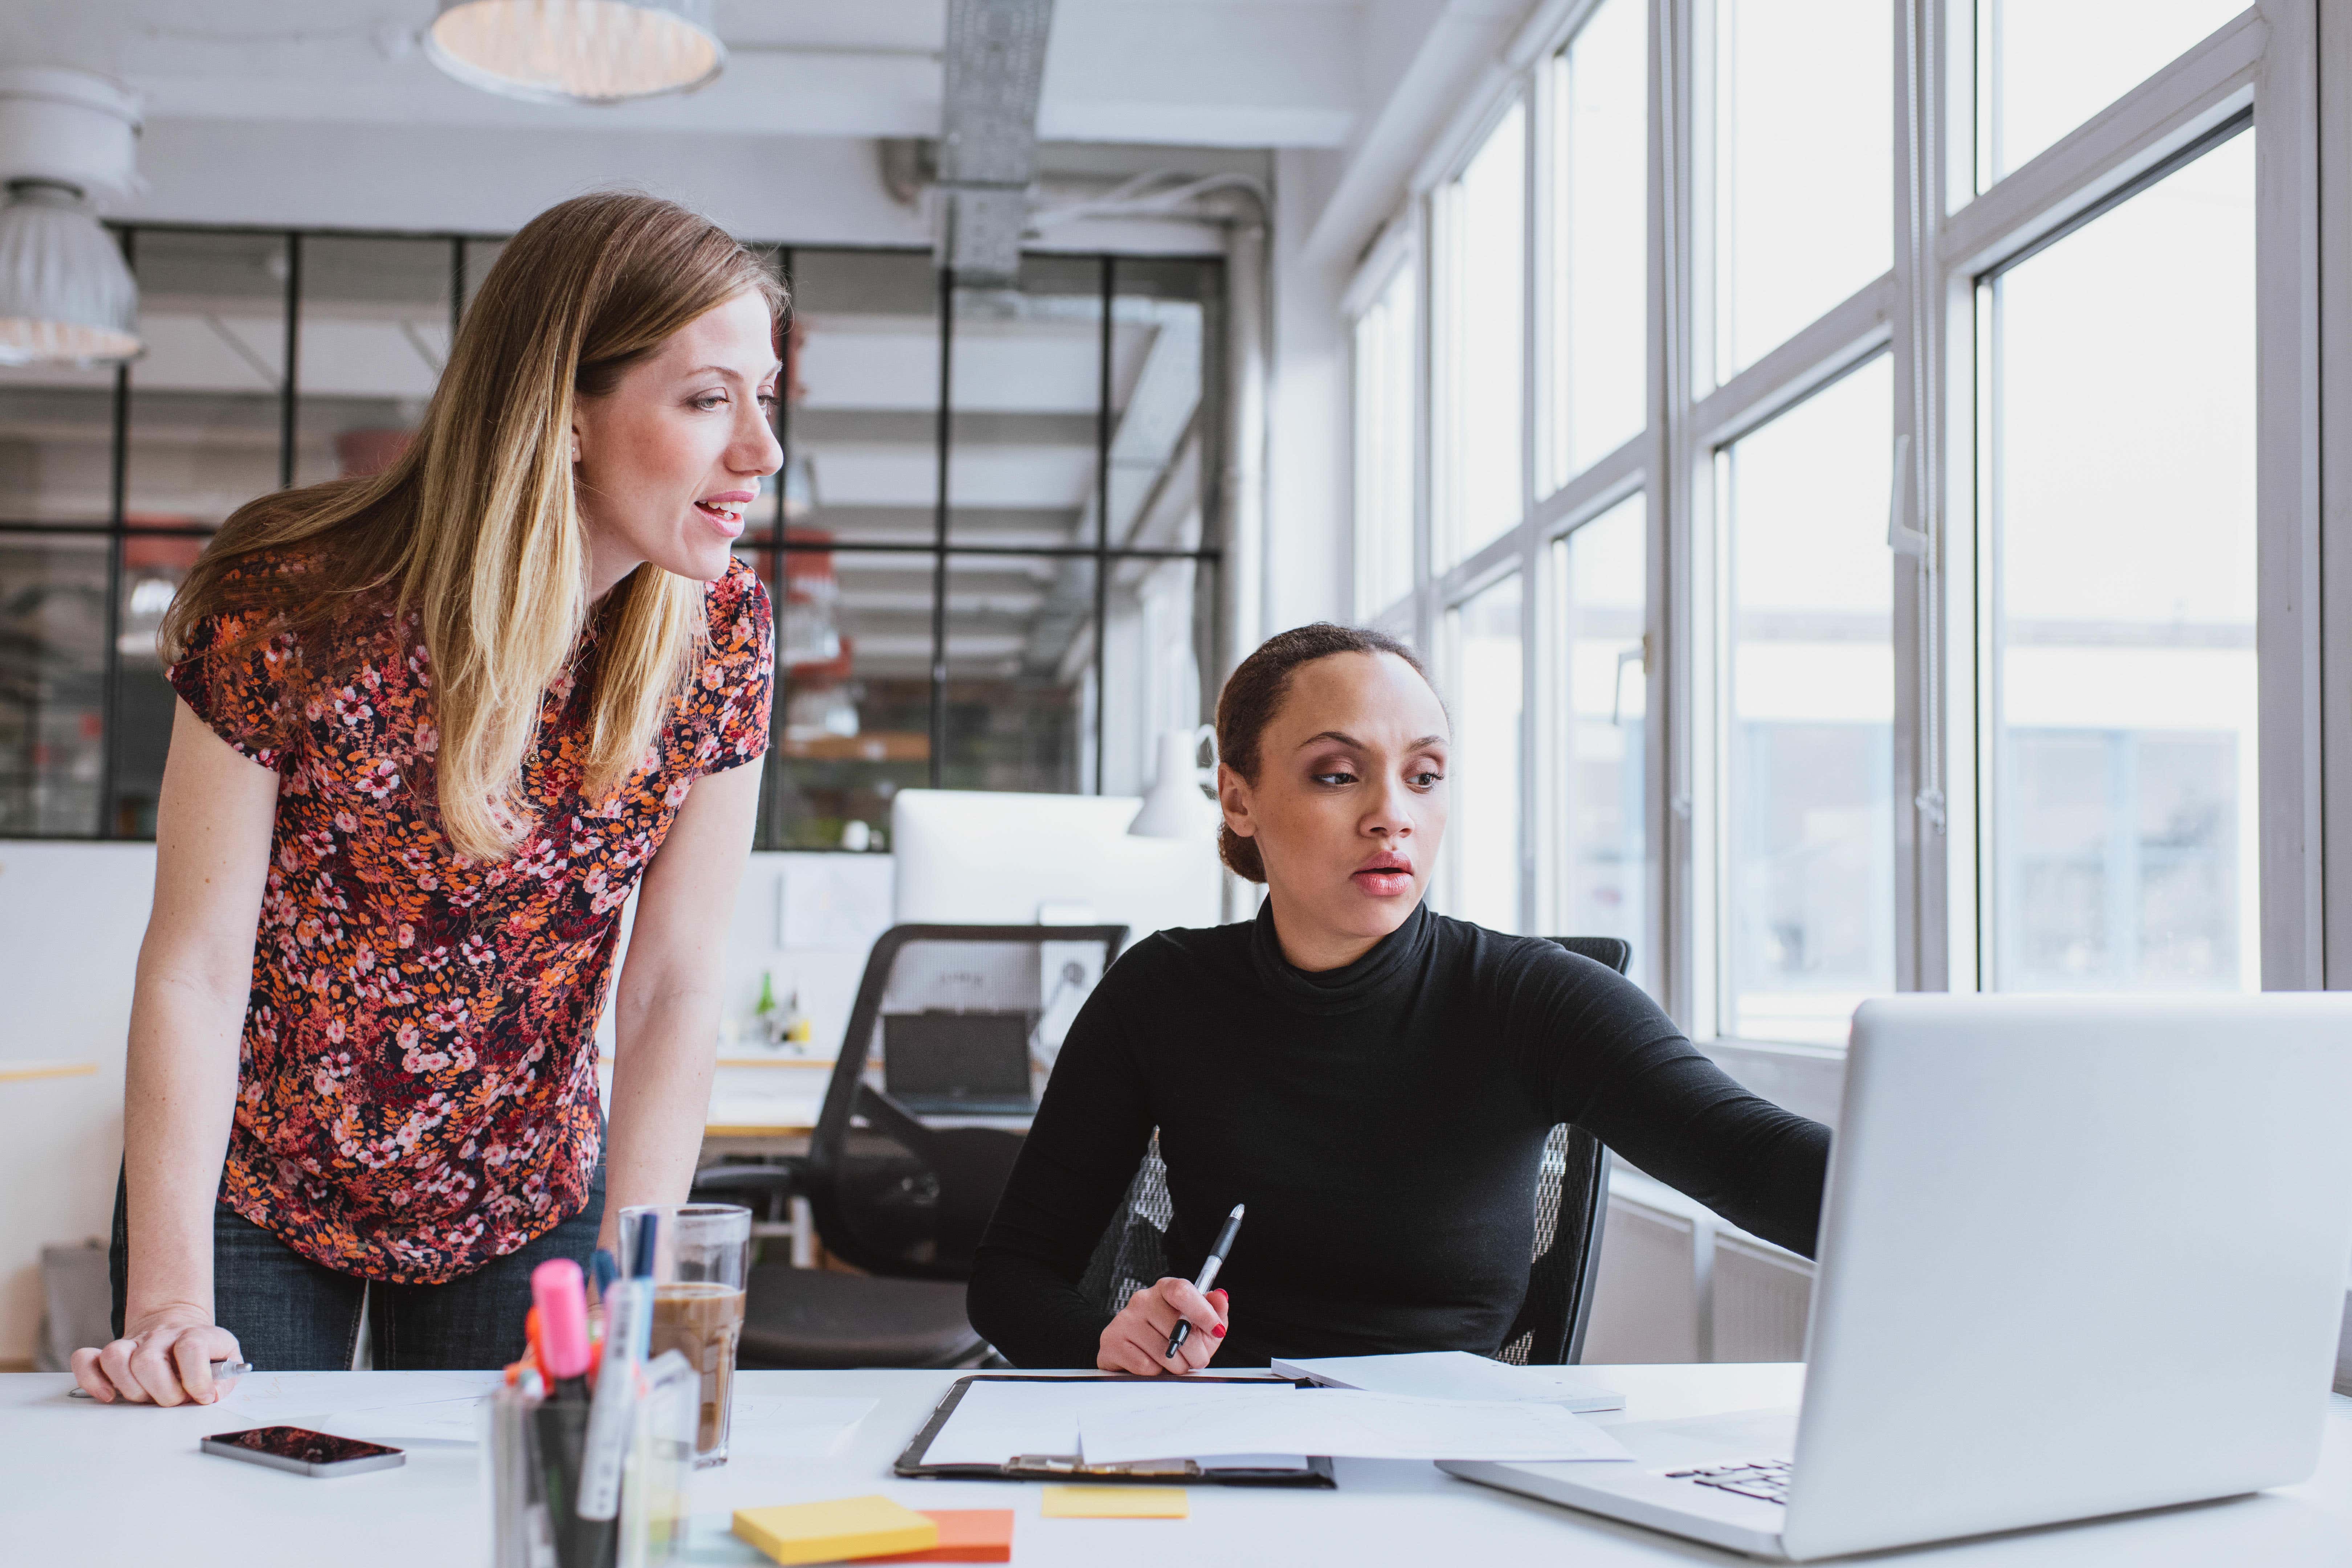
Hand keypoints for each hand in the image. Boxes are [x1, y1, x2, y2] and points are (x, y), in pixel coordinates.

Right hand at [70, 1305, 242, 1405]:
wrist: (181, 1328)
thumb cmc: (205, 1353)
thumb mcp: (227, 1359)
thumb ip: (226, 1377)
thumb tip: (211, 1395)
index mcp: (195, 1335)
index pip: (191, 1348)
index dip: (197, 1378)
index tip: (202, 1396)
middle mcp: (161, 1336)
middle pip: (147, 1361)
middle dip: (162, 1392)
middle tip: (175, 1399)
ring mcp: (133, 1343)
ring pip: (115, 1357)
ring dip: (131, 1388)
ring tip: (148, 1397)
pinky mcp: (110, 1354)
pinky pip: (86, 1359)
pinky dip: (92, 1380)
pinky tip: (109, 1395)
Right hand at [1096, 1279, 1228, 1374]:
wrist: (1135, 1354)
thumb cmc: (1172, 1337)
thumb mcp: (1200, 1326)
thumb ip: (1215, 1311)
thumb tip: (1220, 1297)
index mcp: (1165, 1289)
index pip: (1182, 1291)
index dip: (1203, 1312)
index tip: (1217, 1330)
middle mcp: (1142, 1300)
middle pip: (1177, 1328)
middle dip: (1195, 1352)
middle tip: (1196, 1359)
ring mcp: (1125, 1320)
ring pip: (1163, 1351)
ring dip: (1177, 1366)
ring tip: (1174, 1363)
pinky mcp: (1112, 1342)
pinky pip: (1145, 1365)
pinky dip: (1155, 1372)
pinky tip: (1153, 1364)